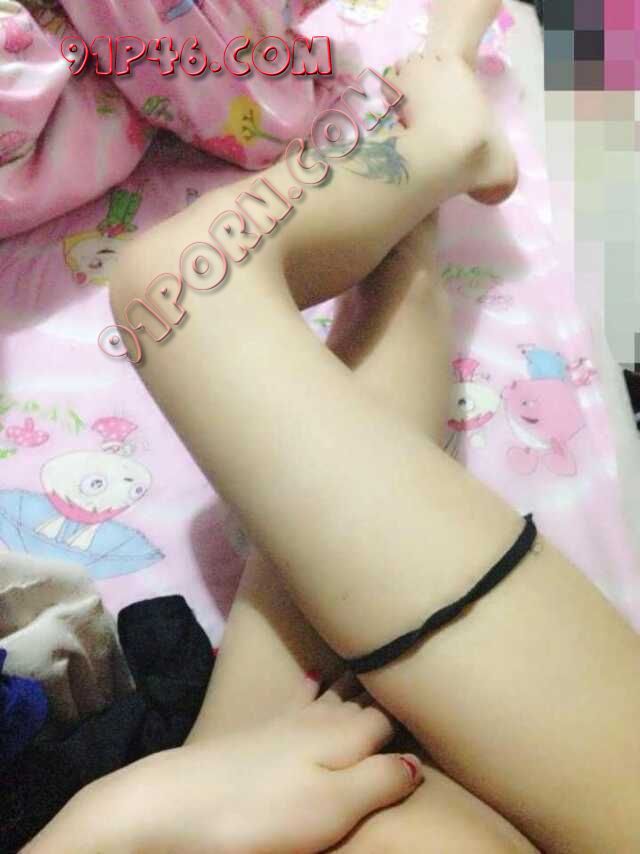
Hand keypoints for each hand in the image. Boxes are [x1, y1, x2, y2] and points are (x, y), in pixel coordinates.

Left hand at [23, 674, 422, 853]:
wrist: (172, 803)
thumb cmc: (260, 813)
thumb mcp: (332, 807)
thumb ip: (379, 780)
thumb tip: (417, 761)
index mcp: (343, 737)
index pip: (391, 718)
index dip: (414, 712)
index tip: (436, 697)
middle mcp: (317, 719)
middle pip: (362, 701)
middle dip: (387, 688)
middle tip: (412, 667)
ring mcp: (283, 722)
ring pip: (332, 695)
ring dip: (355, 681)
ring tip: (373, 664)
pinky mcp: (255, 732)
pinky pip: (296, 699)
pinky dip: (312, 685)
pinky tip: (311, 676)